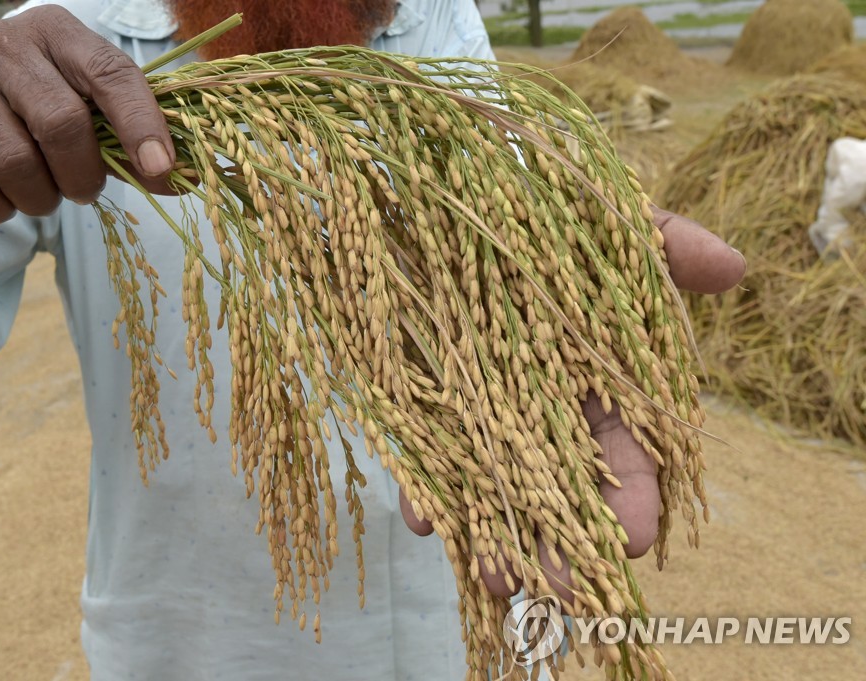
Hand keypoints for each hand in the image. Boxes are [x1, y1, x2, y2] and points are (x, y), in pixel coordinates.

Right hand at [0, 5, 175, 224]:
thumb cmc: (33, 118)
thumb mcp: (86, 114)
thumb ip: (133, 142)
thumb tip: (191, 180)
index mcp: (56, 31)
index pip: (110, 74)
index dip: (141, 124)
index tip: (162, 169)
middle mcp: (1, 40)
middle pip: (62, 124)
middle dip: (83, 177)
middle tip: (82, 192)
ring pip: (15, 162)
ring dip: (40, 199)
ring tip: (40, 196)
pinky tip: (1, 202)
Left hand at [400, 207, 746, 598]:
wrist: (440, 188)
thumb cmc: (535, 206)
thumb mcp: (600, 218)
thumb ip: (661, 243)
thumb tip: (736, 267)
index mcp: (594, 378)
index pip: (625, 451)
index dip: (632, 496)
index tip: (629, 541)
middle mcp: (538, 404)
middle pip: (556, 484)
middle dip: (559, 539)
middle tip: (555, 587)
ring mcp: (477, 406)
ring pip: (491, 482)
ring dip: (492, 532)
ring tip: (493, 579)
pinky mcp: (419, 395)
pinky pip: (422, 449)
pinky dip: (423, 484)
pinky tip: (422, 518)